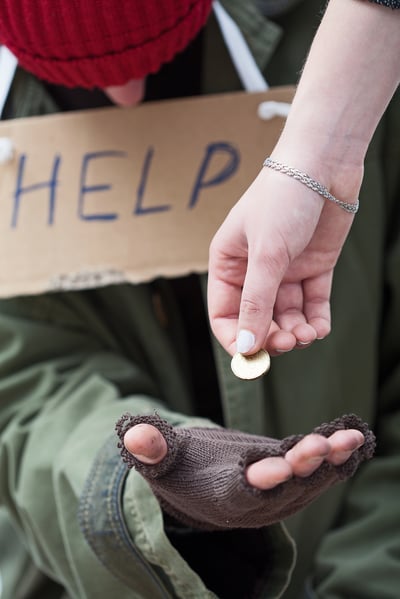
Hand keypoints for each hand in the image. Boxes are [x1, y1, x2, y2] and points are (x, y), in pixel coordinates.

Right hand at [116, 413, 373, 529]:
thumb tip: (134, 432)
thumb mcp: (159, 458)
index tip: (277, 466)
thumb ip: (149, 447)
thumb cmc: (178, 466)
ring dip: (331, 462)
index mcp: (220, 495)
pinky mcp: (291, 481)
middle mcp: (254, 502)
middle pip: (284, 489)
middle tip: (324, 444)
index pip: (242, 492)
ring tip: (351, 438)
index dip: (260, 481)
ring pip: (308, 482)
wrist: (198, 482)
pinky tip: (353, 440)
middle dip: (305, 467)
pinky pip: (317, 474)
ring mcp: (277, 494)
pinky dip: (336, 459)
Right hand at [207, 164, 356, 356]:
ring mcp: (285, 271)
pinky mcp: (313, 268)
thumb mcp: (266, 254)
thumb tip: (246, 348)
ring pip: (286, 316)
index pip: (224, 314)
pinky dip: (315, 320)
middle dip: (272, 337)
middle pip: (258, 320)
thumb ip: (256, 302)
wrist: (324, 165)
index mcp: (228, 264)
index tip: (253, 357)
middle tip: (288, 342)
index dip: (236, 338)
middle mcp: (254, 272)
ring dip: (296, 331)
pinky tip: (318, 328)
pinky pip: (312, 304)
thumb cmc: (282, 200)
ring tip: (306, 334)